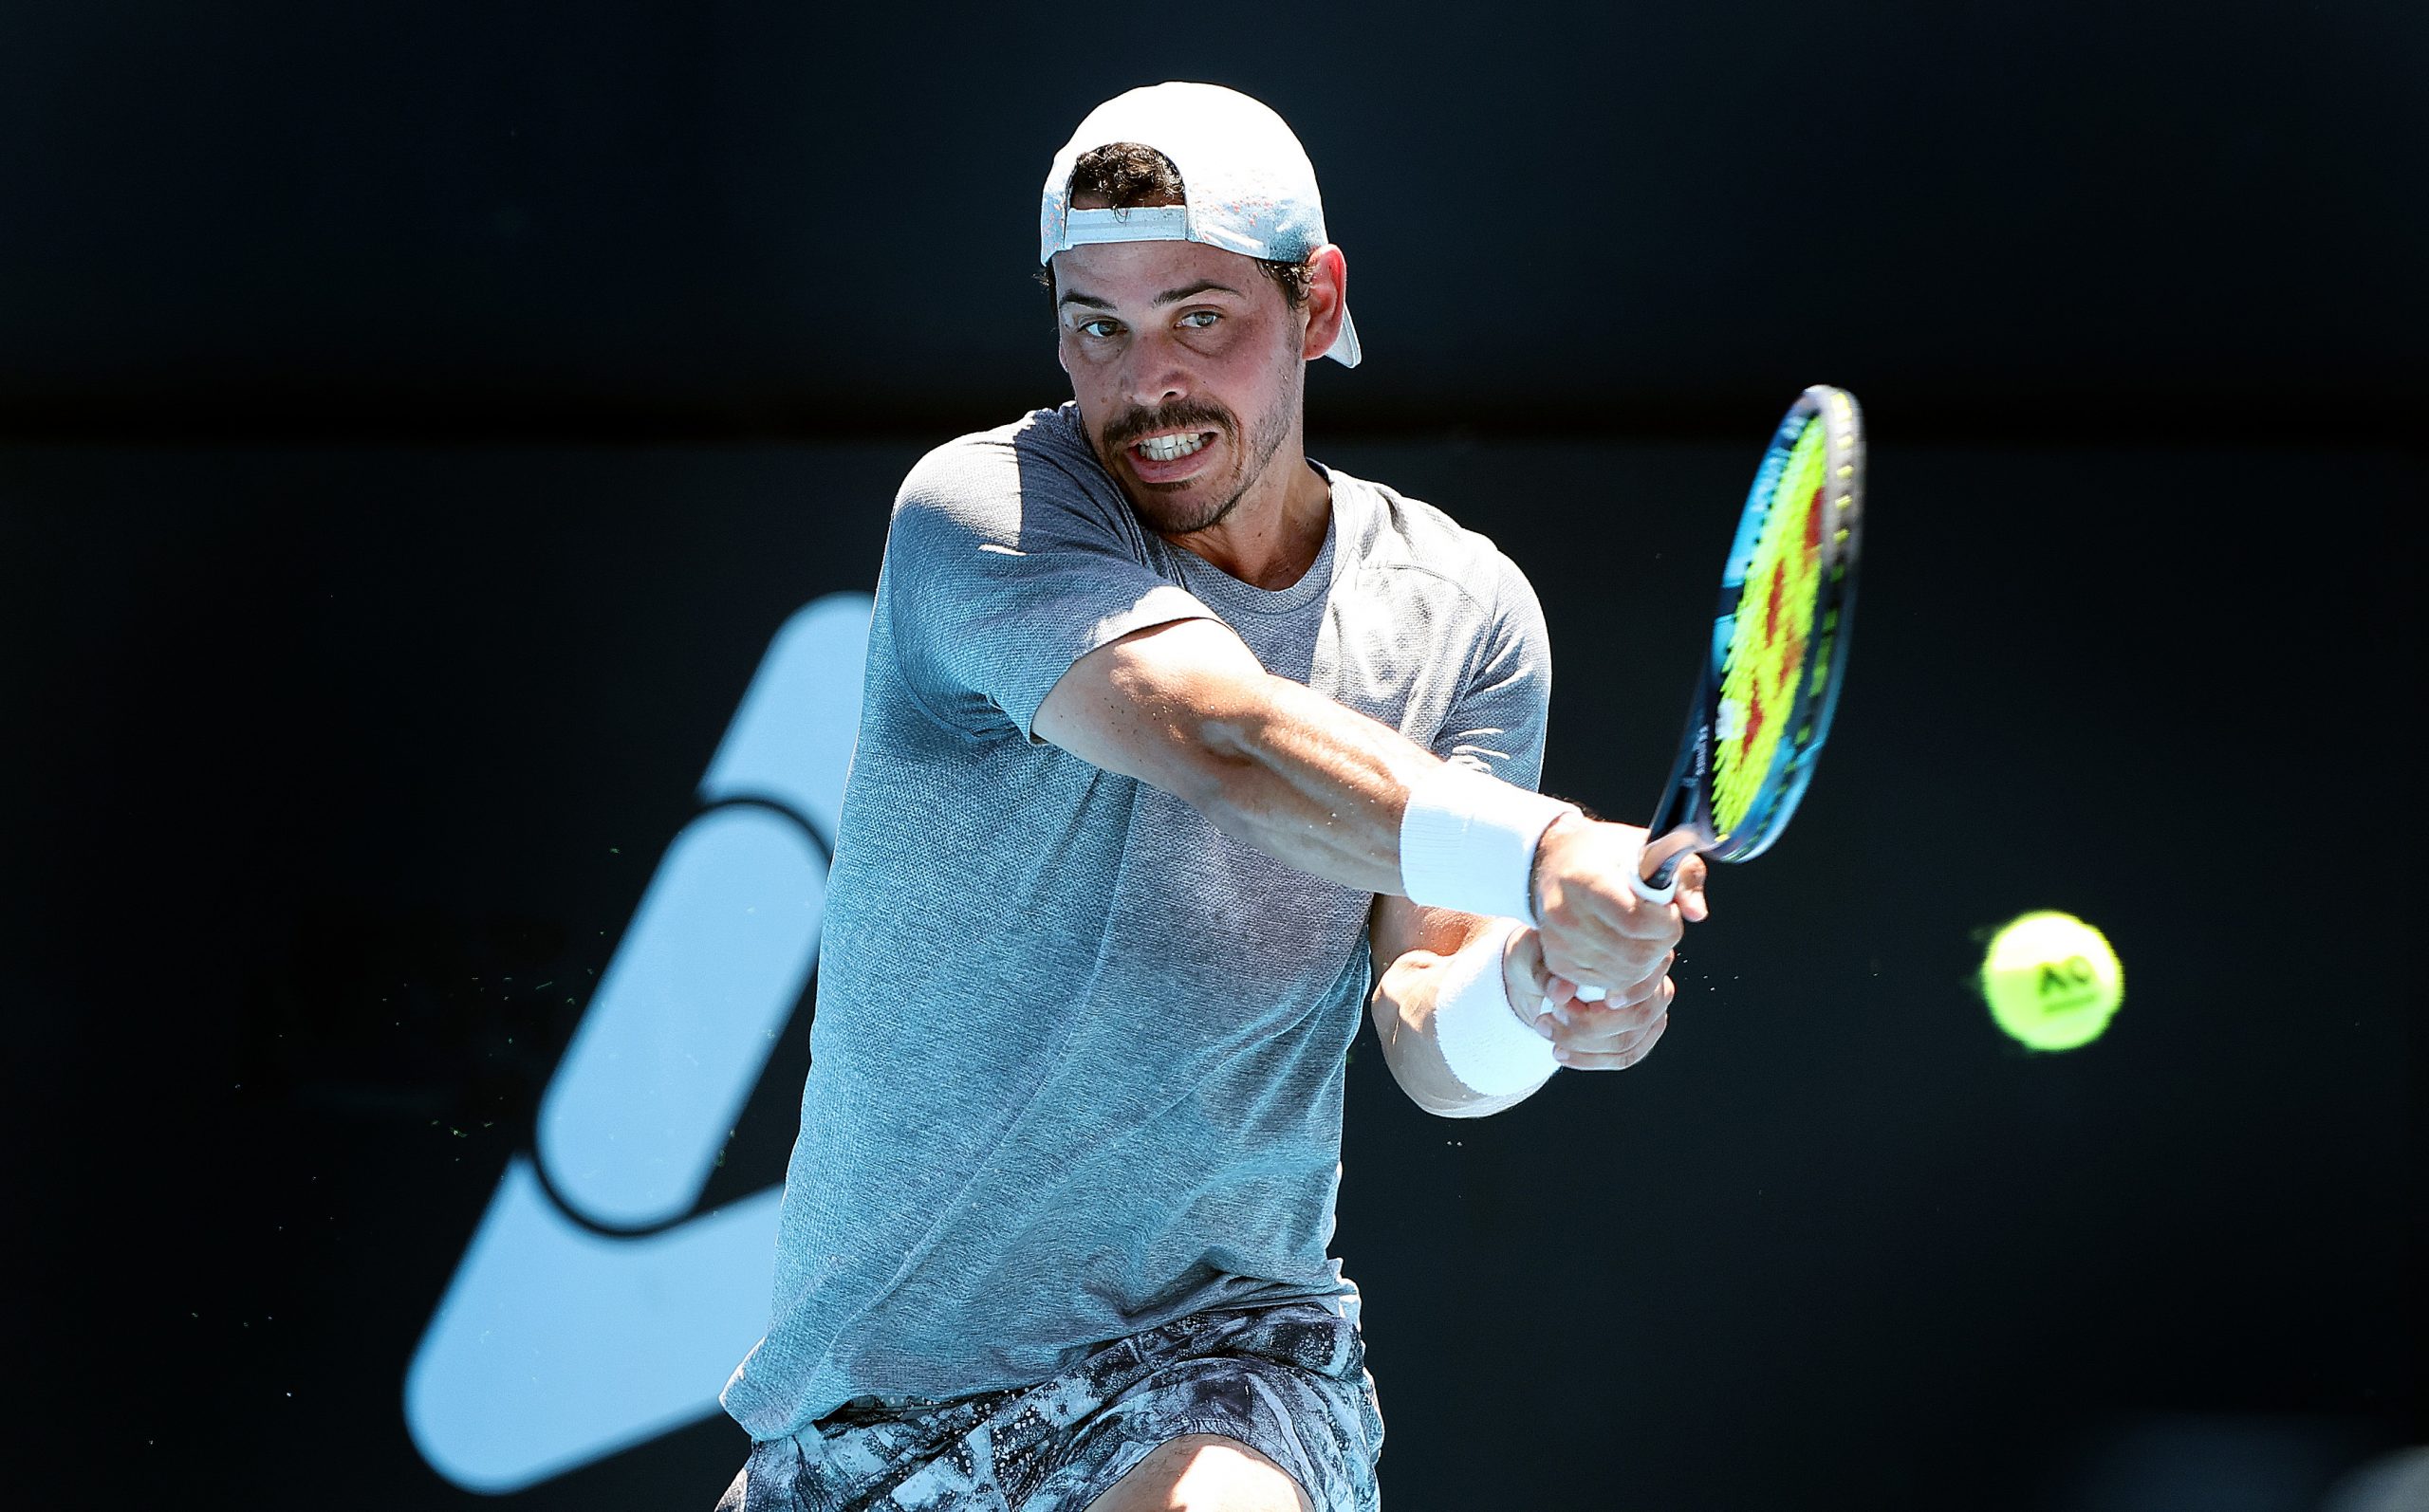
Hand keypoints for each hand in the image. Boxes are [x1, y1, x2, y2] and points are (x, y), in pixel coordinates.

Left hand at [1500, 925, 1672, 1070]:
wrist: (1539, 975)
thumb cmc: (1540, 956)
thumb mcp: (1534, 956)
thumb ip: (1548, 972)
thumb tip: (1561, 992)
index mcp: (1638, 949)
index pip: (1646, 977)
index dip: (1628, 992)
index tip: (1597, 1001)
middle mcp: (1655, 981)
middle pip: (1638, 1017)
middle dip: (1590, 1025)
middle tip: (1552, 1016)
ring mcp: (1651, 1012)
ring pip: (1626, 1043)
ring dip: (1583, 1044)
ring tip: (1546, 1029)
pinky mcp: (1640, 1037)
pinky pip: (1622, 1058)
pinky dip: (1588, 1060)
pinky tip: (1560, 1052)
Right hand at [1528, 815, 1710, 998]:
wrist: (1557, 860)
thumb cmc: (1606, 853)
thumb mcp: (1652, 847)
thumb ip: (1684, 874)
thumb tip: (1696, 913)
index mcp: (1586, 880)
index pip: (1637, 922)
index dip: (1666, 923)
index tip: (1668, 910)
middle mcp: (1565, 914)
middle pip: (1635, 955)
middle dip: (1662, 945)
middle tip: (1661, 926)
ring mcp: (1558, 942)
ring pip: (1625, 975)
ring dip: (1647, 961)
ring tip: (1643, 936)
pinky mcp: (1557, 961)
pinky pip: (1607, 983)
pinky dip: (1626, 972)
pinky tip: (1625, 948)